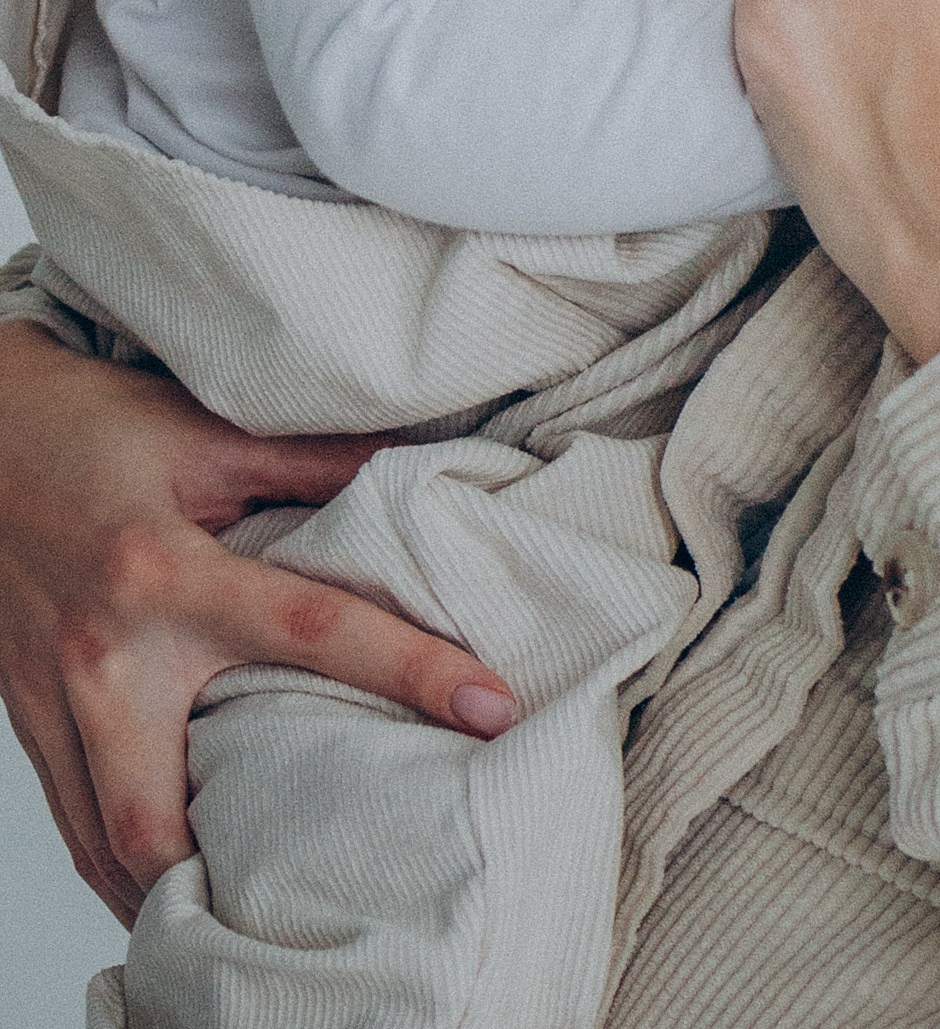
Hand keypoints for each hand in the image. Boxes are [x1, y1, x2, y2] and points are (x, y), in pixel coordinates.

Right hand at [0, 323, 514, 918]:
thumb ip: (312, 461)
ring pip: (105, 844)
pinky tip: (176, 881)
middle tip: (332, 889)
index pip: (310, 629)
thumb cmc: (91, 426)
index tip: (491, 706)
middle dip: (233, 869)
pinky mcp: (24, 717)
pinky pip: (71, 821)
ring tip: (255, 914)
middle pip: (158, 812)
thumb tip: (417, 468)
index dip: (409, 669)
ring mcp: (54, 699)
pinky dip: (121, 862)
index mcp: (164, 571)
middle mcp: (105, 655)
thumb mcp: (206, 430)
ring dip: (173, 889)